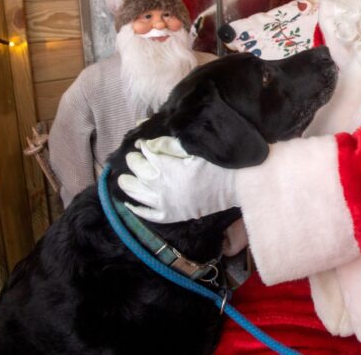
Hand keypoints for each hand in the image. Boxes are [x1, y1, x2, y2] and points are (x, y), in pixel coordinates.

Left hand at [118, 136, 243, 222]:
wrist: (237, 185)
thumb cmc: (218, 163)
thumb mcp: (194, 149)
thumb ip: (168, 145)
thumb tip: (146, 143)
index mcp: (166, 167)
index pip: (146, 154)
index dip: (142, 147)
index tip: (141, 143)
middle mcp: (161, 187)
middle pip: (138, 173)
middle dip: (134, 163)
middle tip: (133, 158)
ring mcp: (165, 204)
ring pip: (137, 194)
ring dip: (128, 185)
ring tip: (123, 179)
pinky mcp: (171, 215)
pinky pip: (148, 214)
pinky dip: (137, 209)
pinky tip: (129, 203)